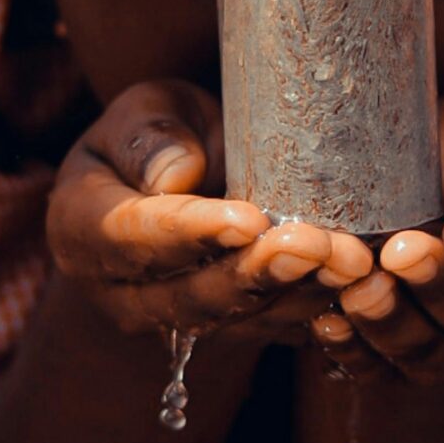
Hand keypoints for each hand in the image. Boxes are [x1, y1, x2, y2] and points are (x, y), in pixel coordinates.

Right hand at [46, 80, 371, 340]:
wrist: (180, 178)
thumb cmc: (160, 132)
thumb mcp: (145, 109)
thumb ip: (148, 134)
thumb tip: (177, 174)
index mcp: (81, 229)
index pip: (133, 238)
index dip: (191, 233)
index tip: (248, 219)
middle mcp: (121, 292)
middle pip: (188, 298)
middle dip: (257, 275)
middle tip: (316, 246)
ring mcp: (174, 323)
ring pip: (238, 324)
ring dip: (300, 296)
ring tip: (352, 263)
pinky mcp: (227, 333)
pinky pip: (272, 332)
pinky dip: (320, 312)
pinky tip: (363, 287)